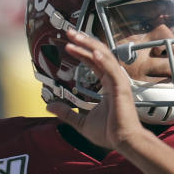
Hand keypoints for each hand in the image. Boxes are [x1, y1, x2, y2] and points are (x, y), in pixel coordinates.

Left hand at [45, 28, 148, 150]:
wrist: (123, 142)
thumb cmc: (109, 133)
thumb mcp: (81, 121)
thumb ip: (66, 113)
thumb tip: (49, 107)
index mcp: (107, 84)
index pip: (93, 61)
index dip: (81, 51)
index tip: (67, 43)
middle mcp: (113, 79)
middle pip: (98, 53)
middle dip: (84, 41)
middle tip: (69, 31)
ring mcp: (118, 81)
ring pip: (104, 56)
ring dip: (89, 44)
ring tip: (75, 36)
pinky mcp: (121, 87)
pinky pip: (111, 69)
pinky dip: (103, 59)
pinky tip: (93, 52)